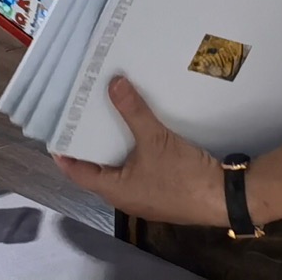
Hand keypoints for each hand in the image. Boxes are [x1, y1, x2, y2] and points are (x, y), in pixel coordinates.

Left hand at [54, 77, 226, 227]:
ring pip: (120, 170)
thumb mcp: (155, 139)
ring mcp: (146, 197)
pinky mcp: (163, 193)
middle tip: (79, 118)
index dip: (65, 154)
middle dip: (89, 146)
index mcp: (115, 191)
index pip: (78, 173)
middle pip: (98, 171)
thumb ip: (133, 111)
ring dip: (113, 148)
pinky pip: (139, 171)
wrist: (226, 198)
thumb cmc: (183, 176)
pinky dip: (132, 153)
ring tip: (105, 119)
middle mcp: (126, 198)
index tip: (55, 134)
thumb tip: (113, 83)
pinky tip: (136, 134)